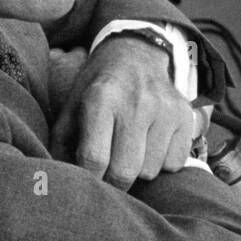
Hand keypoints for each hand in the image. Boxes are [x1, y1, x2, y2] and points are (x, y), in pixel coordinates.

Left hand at [50, 35, 195, 190]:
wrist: (135, 55)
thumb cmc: (97, 88)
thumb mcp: (71, 107)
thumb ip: (61, 145)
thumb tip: (55, 182)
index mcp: (101, 98)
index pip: (94, 158)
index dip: (89, 180)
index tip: (88, 186)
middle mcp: (136, 102)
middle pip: (125, 171)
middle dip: (113, 183)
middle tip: (107, 177)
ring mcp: (165, 109)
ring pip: (151, 171)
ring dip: (137, 172)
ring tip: (128, 154)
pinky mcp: (185, 116)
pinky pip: (174, 163)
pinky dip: (160, 164)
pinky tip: (150, 146)